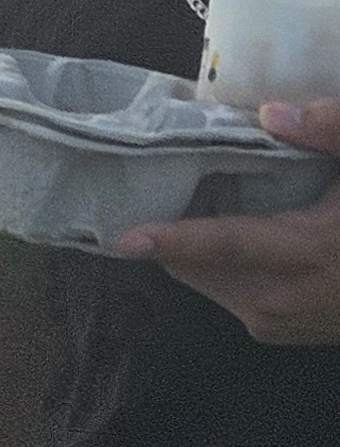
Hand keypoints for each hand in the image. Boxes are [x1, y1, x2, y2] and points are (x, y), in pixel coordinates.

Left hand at [121, 98, 339, 346]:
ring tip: (208, 210)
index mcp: (308, 253)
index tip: (126, 239)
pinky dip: (220, 269)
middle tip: (171, 188)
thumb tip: (274, 113)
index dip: (177, 240)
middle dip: (177, 230)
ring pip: (205, 281)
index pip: (228, 244)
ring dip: (197, 252)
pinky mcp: (276, 333)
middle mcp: (283, 298)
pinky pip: (226, 294)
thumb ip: (334, 133)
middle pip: (197, 264)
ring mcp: (277, 323)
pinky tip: (240, 242)